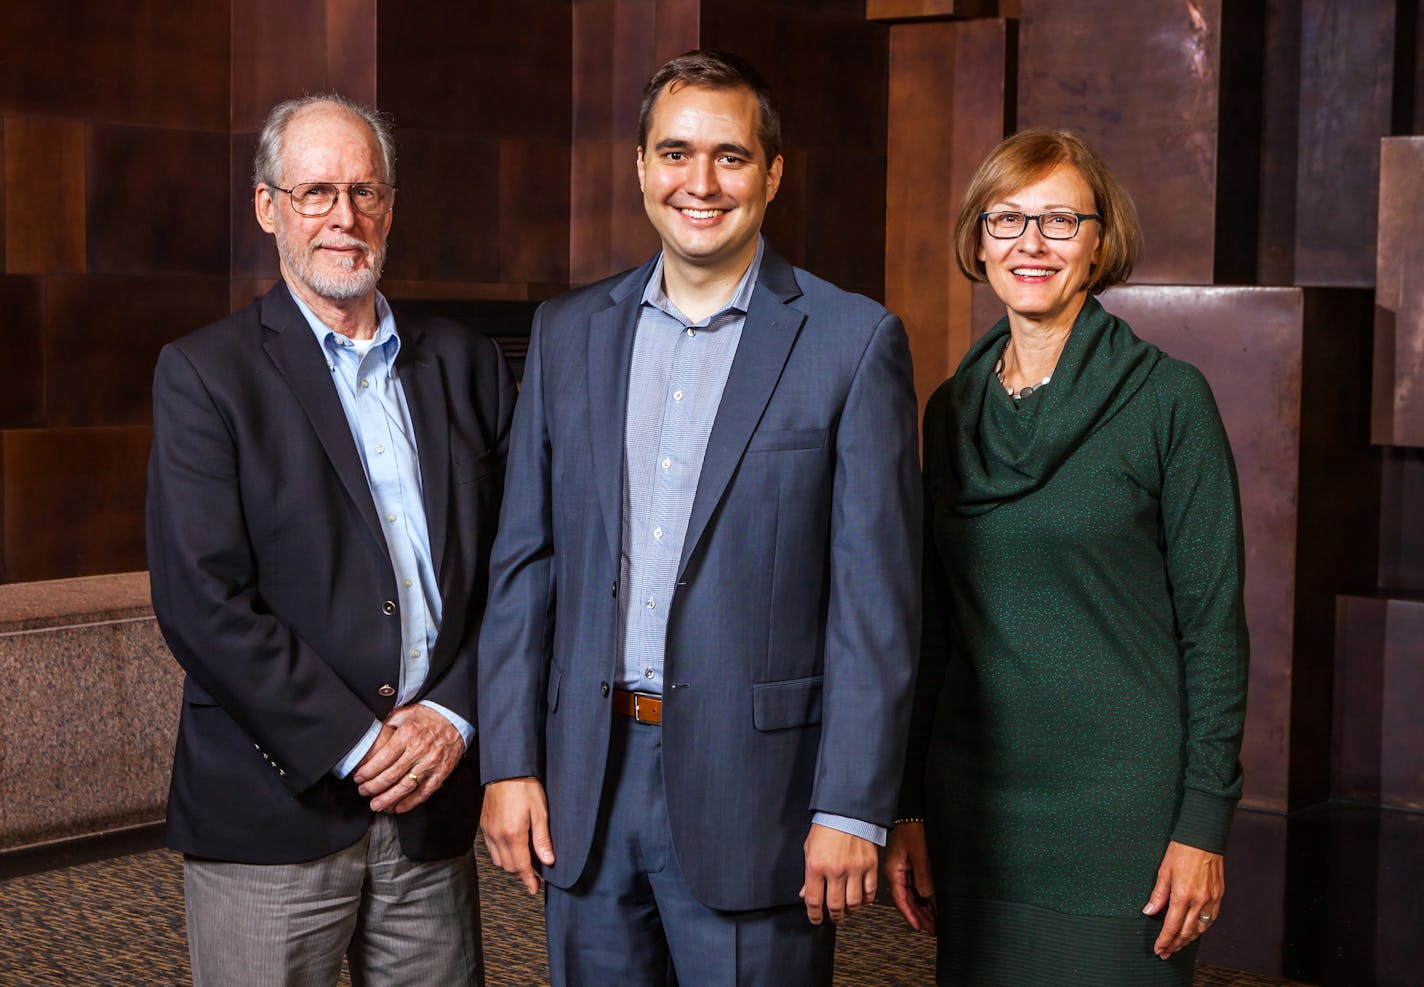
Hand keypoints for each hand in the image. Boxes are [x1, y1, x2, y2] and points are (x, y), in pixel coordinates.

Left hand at [352, 705, 465, 813]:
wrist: (455, 718)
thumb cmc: (428, 716)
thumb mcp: (405, 713)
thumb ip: (387, 723)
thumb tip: (369, 734)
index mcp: (407, 735)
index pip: (382, 759)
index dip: (368, 771)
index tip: (359, 777)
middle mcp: (419, 750)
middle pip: (391, 775)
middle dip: (373, 787)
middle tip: (363, 791)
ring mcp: (431, 762)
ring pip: (406, 786)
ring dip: (388, 798)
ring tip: (376, 804)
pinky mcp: (442, 771)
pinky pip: (425, 791)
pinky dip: (411, 802)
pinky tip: (399, 807)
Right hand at [481, 777, 554, 894]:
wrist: (506, 770)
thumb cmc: (525, 787)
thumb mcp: (540, 812)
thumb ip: (542, 839)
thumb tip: (548, 861)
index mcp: (513, 834)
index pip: (521, 866)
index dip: (528, 880)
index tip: (534, 888)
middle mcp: (497, 836)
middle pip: (508, 866)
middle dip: (521, 873)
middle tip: (534, 873)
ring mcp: (488, 831)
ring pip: (498, 860)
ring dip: (511, 864)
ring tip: (524, 860)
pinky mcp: (484, 825)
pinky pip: (491, 849)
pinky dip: (501, 854)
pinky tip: (511, 847)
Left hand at [799, 824, 877, 925]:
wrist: (847, 811)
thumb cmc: (826, 827)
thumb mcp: (809, 849)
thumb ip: (807, 874)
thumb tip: (805, 893)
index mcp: (816, 866)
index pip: (813, 900)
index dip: (814, 915)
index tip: (815, 919)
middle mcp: (835, 870)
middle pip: (835, 906)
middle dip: (833, 916)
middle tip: (833, 916)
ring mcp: (854, 869)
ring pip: (853, 903)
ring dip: (849, 911)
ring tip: (846, 910)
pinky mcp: (870, 866)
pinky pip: (869, 892)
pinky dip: (865, 900)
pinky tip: (860, 899)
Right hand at [883, 821, 935, 933]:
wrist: (909, 813)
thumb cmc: (910, 829)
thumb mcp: (919, 854)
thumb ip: (922, 877)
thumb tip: (926, 896)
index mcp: (894, 871)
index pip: (901, 899)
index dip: (911, 915)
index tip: (919, 927)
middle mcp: (896, 873)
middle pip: (907, 900)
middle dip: (920, 915)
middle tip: (932, 928)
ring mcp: (901, 870)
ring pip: (911, 895)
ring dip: (922, 908)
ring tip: (933, 920)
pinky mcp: (907, 866)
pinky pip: (913, 886)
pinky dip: (922, 897)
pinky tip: (930, 904)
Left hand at [1142, 840, 1224, 958]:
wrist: (1203, 838)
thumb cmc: (1182, 850)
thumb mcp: (1164, 870)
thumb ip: (1158, 894)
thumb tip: (1149, 911)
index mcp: (1183, 895)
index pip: (1172, 926)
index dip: (1165, 940)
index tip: (1159, 949)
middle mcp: (1199, 901)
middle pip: (1187, 931)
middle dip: (1175, 944)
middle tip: (1166, 953)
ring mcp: (1211, 899)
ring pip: (1201, 928)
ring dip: (1189, 939)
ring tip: (1178, 945)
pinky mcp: (1218, 896)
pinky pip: (1211, 918)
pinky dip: (1202, 928)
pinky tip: (1195, 931)